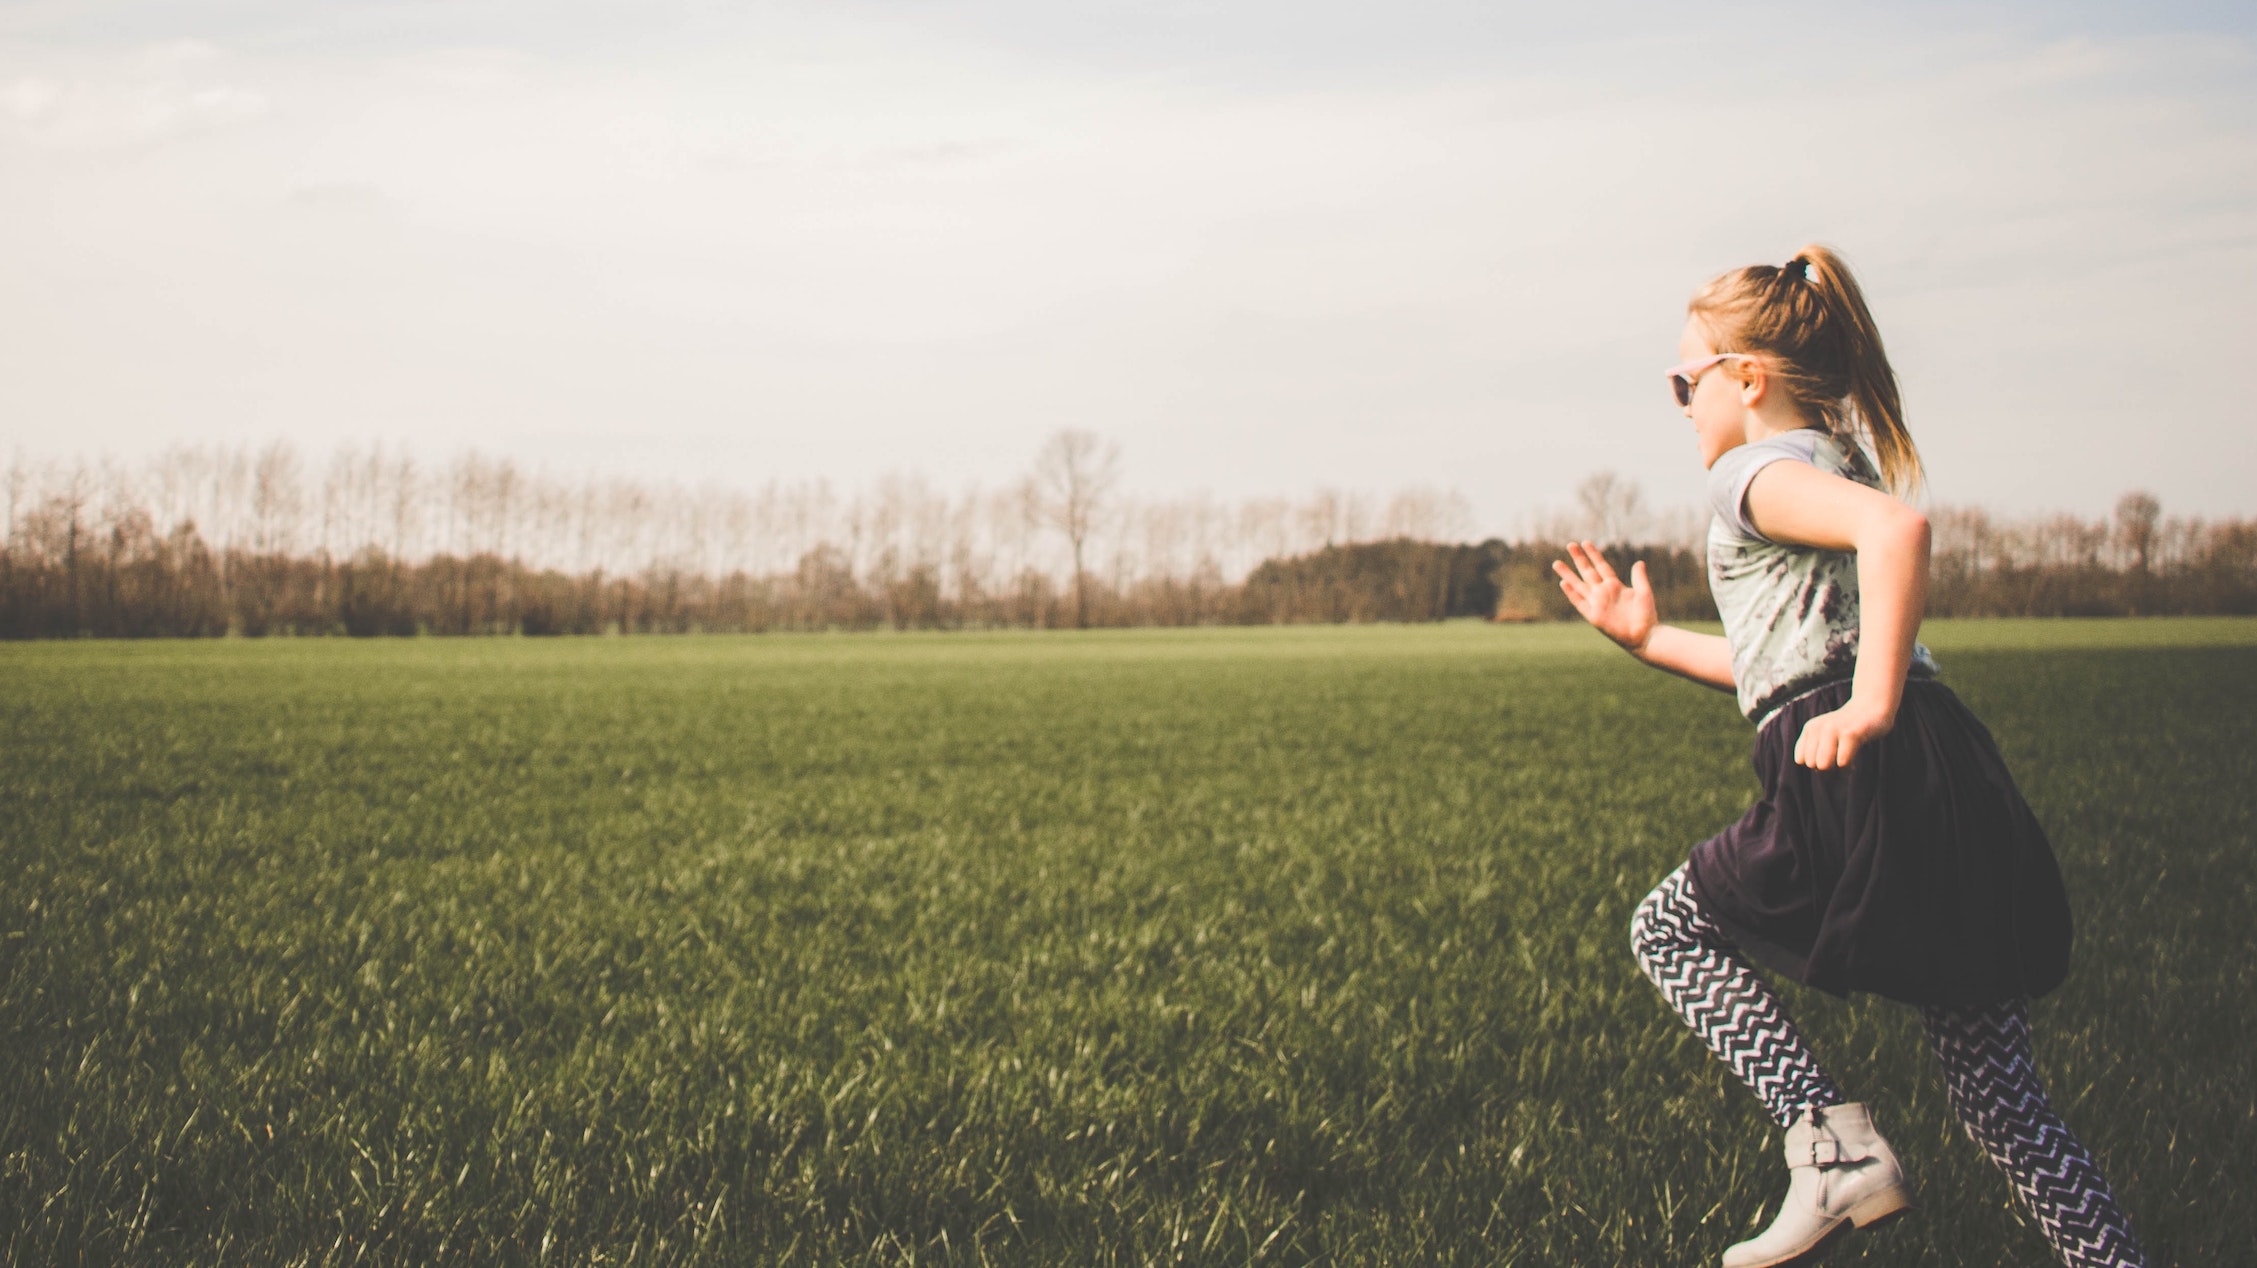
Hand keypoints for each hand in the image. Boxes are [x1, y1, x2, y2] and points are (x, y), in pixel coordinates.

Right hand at [1552, 541, 1656, 655]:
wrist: (1644, 635)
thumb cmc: (1647, 615)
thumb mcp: (1644, 592)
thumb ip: (1639, 577)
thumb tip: (1639, 562)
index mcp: (1615, 586)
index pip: (1601, 566)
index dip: (1594, 555)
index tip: (1586, 542)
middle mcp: (1604, 593)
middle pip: (1588, 572)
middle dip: (1579, 559)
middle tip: (1570, 544)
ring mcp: (1597, 604)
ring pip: (1579, 585)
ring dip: (1568, 574)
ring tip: (1557, 563)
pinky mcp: (1594, 616)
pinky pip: (1580, 603)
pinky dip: (1572, 594)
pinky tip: (1564, 584)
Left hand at [1793, 697, 1894, 769]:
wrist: (1873, 707)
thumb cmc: (1849, 727)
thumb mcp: (1826, 734)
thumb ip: (1816, 750)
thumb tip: (1816, 770)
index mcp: (1810, 728)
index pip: (1800, 760)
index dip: (1814, 764)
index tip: (1828, 758)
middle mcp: (1819, 727)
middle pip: (1812, 764)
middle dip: (1827, 768)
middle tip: (1839, 759)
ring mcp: (1834, 729)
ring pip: (1824, 765)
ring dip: (1837, 769)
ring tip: (1846, 760)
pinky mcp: (1851, 734)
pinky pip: (1842, 763)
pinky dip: (1848, 768)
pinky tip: (1854, 762)